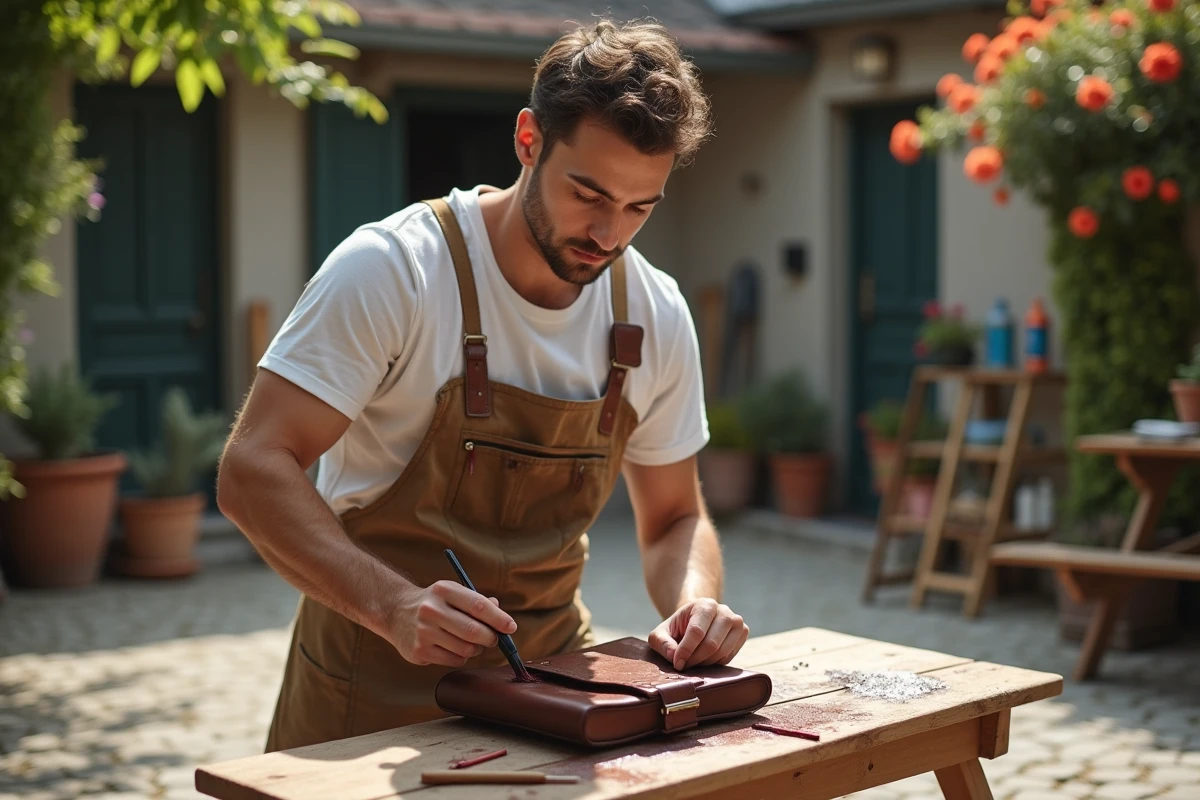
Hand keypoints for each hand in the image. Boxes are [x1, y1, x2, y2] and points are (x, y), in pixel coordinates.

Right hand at [389, 580, 516, 667]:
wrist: (396, 612)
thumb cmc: (435, 602)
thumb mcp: (453, 593)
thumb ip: (478, 602)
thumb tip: (503, 619)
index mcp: (444, 590)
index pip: (478, 606)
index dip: (499, 619)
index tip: (511, 627)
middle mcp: (431, 610)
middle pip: (473, 631)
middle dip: (490, 638)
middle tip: (494, 638)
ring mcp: (423, 632)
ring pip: (466, 649)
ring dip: (476, 649)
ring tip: (471, 642)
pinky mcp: (419, 652)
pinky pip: (454, 660)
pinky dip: (461, 657)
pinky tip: (454, 647)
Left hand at [648, 598, 748, 670]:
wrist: (696, 620)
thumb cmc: (678, 628)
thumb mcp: (662, 632)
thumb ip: (661, 642)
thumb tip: (673, 655)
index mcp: (704, 605)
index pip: (697, 631)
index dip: (686, 650)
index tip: (677, 663)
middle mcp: (724, 611)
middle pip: (711, 644)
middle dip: (695, 659)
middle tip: (684, 665)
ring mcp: (737, 622)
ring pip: (722, 652)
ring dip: (705, 663)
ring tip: (693, 662)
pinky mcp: (743, 633)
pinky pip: (729, 657)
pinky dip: (715, 663)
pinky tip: (705, 659)